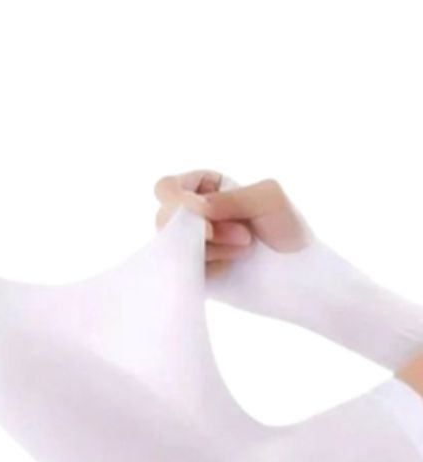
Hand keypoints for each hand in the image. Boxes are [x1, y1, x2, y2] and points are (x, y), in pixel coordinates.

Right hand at [154, 171, 312, 271]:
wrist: (296, 274)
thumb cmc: (286, 228)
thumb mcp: (268, 197)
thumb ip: (230, 198)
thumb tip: (195, 209)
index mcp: (204, 188)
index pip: (166, 187)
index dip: (177, 200)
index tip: (204, 212)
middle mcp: (192, 216)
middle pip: (165, 219)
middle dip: (203, 229)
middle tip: (243, 237)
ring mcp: (190, 246)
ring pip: (174, 246)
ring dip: (212, 249)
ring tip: (244, 251)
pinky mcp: (193, 273)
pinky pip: (183, 271)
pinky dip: (209, 269)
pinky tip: (231, 267)